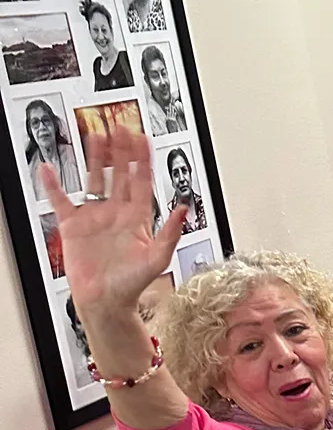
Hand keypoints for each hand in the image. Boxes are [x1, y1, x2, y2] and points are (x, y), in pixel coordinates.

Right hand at [41, 130, 183, 317]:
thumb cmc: (132, 285)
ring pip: (94, 179)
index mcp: (138, 218)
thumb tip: (185, 208)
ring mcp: (95, 217)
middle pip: (119, 174)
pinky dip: (53, 185)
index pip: (142, 181)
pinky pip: (61, 200)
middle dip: (120, 151)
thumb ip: (171, 232)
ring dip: (94, 159)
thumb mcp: (157, 258)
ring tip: (95, 137)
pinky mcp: (73, 226)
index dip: (142, 159)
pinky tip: (49, 169)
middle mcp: (117, 213)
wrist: (106, 302)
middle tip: (120, 127)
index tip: (143, 138)